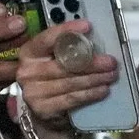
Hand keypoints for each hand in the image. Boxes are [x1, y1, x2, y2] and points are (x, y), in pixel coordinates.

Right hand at [18, 20, 118, 136]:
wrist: (44, 112)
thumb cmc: (53, 80)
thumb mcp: (54, 60)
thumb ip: (67, 49)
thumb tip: (93, 39)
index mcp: (29, 53)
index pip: (47, 38)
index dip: (67, 31)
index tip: (87, 26)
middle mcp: (27, 72)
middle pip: (63, 64)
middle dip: (91, 62)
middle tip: (110, 61)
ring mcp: (33, 91)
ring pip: (71, 82)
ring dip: (95, 78)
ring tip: (111, 75)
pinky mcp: (43, 108)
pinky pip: (72, 98)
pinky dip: (90, 93)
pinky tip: (102, 90)